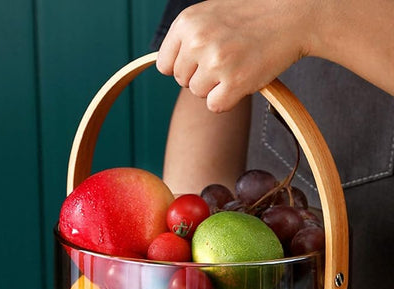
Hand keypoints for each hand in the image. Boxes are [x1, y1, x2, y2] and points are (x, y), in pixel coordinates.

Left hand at [157, 0, 317, 111]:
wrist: (291, 14)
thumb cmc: (250, 16)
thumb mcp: (209, 15)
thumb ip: (186, 38)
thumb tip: (167, 68)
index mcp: (186, 22)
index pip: (164, 65)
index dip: (182, 68)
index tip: (198, 64)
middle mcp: (197, 41)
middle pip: (182, 81)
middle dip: (200, 76)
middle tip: (224, 61)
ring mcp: (216, 62)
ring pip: (198, 94)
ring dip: (215, 87)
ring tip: (235, 66)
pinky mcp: (235, 82)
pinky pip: (215, 106)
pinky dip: (227, 99)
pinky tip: (241, 81)